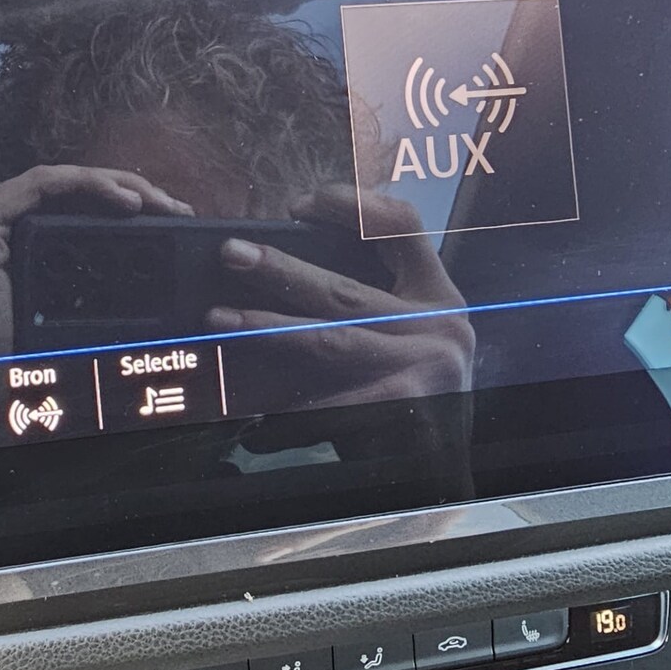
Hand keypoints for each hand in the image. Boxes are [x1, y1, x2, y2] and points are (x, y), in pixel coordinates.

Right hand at [0, 164, 192, 357]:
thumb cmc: (28, 367)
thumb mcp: (87, 325)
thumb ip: (114, 300)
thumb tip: (171, 297)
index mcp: (29, 253)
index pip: (82, 212)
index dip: (130, 208)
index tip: (175, 222)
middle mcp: (5, 234)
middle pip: (75, 196)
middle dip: (132, 192)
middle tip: (175, 208)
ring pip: (63, 183)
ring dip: (116, 183)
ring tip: (157, 201)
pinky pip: (40, 185)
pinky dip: (87, 183)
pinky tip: (125, 199)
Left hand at [205, 184, 473, 406]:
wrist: (450, 465)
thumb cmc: (420, 389)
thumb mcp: (415, 332)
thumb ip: (375, 297)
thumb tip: (284, 267)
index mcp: (438, 294)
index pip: (403, 225)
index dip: (352, 206)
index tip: (300, 204)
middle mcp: (438, 326)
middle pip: (347, 290)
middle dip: (282, 270)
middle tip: (232, 254)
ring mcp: (423, 369)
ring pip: (329, 341)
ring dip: (267, 329)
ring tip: (220, 319)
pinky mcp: (402, 411)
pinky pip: (327, 404)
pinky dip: (282, 406)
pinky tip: (243, 408)